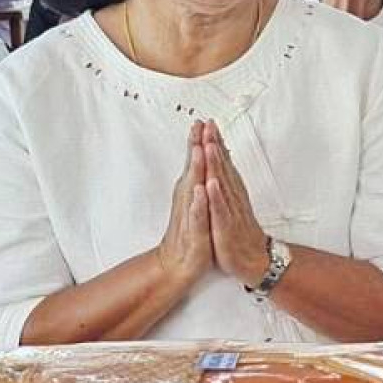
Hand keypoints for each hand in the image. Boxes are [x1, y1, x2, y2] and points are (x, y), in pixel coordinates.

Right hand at [156, 127, 212, 284]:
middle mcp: (188, 198)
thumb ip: (197, 179)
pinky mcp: (195, 232)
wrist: (179, 263)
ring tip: (198, 150)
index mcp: (190, 190)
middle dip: (196, 146)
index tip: (203, 120)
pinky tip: (199, 191)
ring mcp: (191, 214)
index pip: (196, 161)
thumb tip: (201, 158)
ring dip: (195, 168)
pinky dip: (198, 202)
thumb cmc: (191, 231)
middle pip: (192, 168)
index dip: (199, 141)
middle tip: (198, 125)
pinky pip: (197, 215)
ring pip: (193, 187)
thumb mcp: (197, 202)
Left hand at [197, 122, 273, 285]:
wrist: (253, 259)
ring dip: (216, 164)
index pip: (222, 162)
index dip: (215, 142)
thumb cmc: (240, 232)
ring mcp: (229, 211)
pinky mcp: (226, 227)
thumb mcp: (231, 203)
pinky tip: (211, 184)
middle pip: (222, 166)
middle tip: (209, 125)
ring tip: (210, 145)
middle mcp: (231, 197)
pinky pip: (221, 210)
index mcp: (230, 191)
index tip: (209, 122)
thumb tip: (223, 162)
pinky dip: (216, 197)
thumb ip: (227, 181)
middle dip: (215, 145)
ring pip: (222, 183)